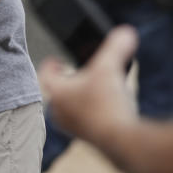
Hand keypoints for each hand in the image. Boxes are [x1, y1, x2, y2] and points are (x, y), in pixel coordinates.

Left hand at [38, 25, 138, 143]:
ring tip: (90, 91)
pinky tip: (104, 108)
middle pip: (56, 93)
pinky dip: (89, 112)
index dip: (50, 64)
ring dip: (77, 99)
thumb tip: (126, 32)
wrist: (123, 140)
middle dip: (64, 83)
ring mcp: (73, 127)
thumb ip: (117, 46)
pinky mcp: (88, 138)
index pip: (45, 74)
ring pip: (68, 109)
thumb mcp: (111, 67)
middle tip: (73, 75)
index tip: (56, 59)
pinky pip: (82, 121)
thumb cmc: (109, 104)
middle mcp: (60, 112)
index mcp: (57, 93)